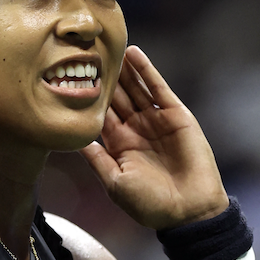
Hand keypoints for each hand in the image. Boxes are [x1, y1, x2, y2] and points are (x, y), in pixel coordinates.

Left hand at [80, 45, 229, 229]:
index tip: (71, 75)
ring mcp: (156, 120)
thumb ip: (96, 159)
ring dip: (123, 69)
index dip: (89, 96)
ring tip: (109, 47)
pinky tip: (134, 54)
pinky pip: (159, 88)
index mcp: (120, 145)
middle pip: (117, 96)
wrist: (188, 212)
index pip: (101, 114)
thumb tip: (73, 141)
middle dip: (105, 76)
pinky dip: (147, 70)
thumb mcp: (115, 182)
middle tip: (87, 52)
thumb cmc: (150, 204)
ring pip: (136, 87)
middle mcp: (137, 129)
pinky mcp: (176, 115)